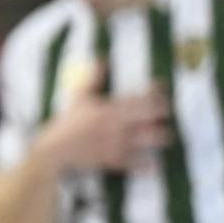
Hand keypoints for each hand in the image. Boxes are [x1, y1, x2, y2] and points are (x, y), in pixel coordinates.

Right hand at [40, 63, 170, 171]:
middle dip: (164, 115)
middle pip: (153, 118)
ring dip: (161, 139)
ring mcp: (118, 144)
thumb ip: (95, 77)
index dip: (158, 93)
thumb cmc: (68, 122)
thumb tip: (102, 57)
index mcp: (112, 108)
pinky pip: (136, 164)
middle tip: (167, 114)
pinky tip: (155, 165)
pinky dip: (147, 165)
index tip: (163, 92)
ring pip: (150, 141)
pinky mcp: (114, 160)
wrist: (56, 149)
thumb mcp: (81, 97)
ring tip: (166, 137)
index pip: (144, 98)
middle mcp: (119, 125)